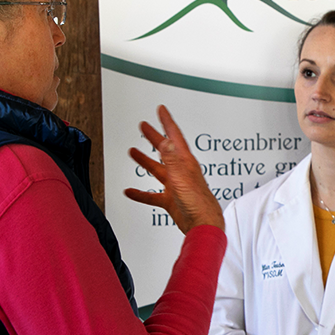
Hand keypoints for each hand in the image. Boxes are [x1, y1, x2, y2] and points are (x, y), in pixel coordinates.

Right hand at [124, 105, 224, 233]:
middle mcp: (180, 171)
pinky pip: (152, 195)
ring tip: (133, 152)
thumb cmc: (198, 202)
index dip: (167, 122)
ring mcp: (175, 186)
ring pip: (157, 170)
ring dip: (145, 161)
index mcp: (185, 162)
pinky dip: (141, 193)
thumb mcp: (182, 177)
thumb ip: (172, 159)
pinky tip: (131, 191)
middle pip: (164, 150)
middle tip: (144, 126)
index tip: (161, 110)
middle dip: (154, 137)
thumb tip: (165, 141)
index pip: (175, 136)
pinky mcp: (171, 200)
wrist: (203, 225)